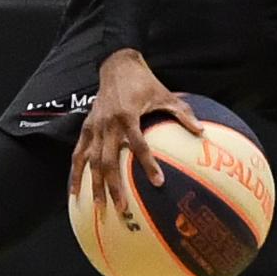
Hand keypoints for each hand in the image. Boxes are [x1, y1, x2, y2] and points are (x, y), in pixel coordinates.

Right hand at [69, 51, 203, 210]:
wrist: (117, 65)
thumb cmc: (144, 82)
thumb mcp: (165, 95)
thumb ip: (182, 113)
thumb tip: (201, 131)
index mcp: (128, 115)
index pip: (138, 144)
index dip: (148, 164)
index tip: (158, 183)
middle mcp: (108, 123)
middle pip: (108, 160)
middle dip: (114, 186)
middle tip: (122, 209)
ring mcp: (94, 127)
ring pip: (91, 161)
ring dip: (94, 185)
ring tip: (99, 207)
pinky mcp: (86, 128)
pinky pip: (78, 153)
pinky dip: (75, 173)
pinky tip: (75, 192)